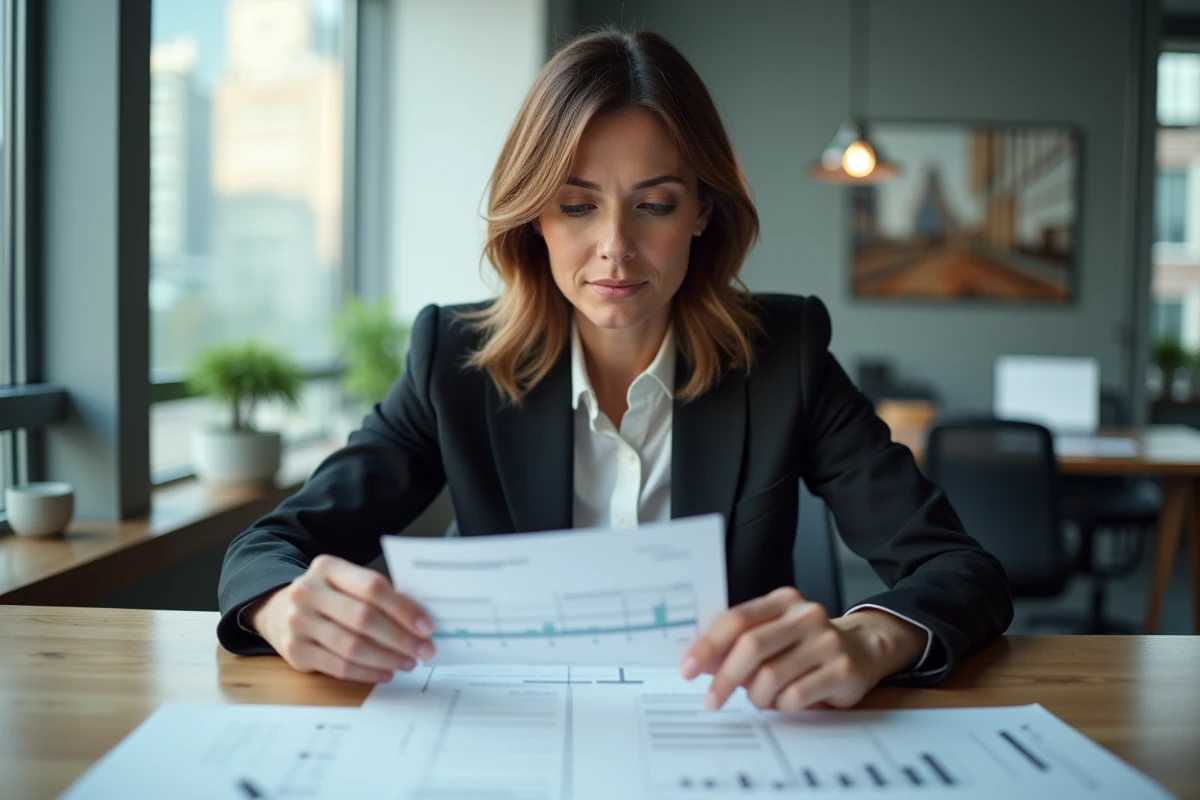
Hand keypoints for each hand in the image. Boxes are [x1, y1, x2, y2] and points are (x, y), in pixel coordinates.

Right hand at [250, 554, 435, 682]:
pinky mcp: (294, 652)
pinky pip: (339, 667)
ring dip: (387, 658)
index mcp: (326, 568)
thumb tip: (421, 620)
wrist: (278, 609)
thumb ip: (378, 594)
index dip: (403, 608)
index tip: (426, 626)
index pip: (372, 586)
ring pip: (352, 646)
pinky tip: (386, 672)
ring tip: (408, 662)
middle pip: (363, 618)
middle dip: (400, 638)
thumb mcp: (346, 582)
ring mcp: (298, 623)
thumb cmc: (328, 596)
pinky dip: (368, 672)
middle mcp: (307, 592)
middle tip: (424, 650)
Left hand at [679, 587, 923, 711]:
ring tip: (760, 699)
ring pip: (772, 676)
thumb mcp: (772, 637)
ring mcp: (826, 641)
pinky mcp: (842, 670)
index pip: (736, 619)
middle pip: (751, 646)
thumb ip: (737, 646)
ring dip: (757, 696)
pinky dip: (782, 705)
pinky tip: (785, 702)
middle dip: (725, 678)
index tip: (686, 669)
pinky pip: (795, 696)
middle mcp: (805, 615)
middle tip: (711, 700)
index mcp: (782, 601)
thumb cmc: (805, 647)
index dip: (707, 645)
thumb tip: (697, 663)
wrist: (863, 650)